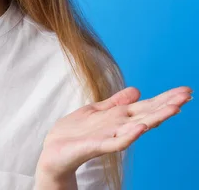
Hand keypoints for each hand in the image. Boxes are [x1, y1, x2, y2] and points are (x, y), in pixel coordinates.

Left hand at [37, 86, 192, 179]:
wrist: (54, 150)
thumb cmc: (75, 132)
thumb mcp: (95, 111)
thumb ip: (116, 102)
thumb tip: (137, 90)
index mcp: (119, 117)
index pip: (146, 106)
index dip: (164, 98)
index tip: (185, 90)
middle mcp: (119, 127)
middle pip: (147, 114)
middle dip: (167, 105)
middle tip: (187, 95)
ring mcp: (111, 137)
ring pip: (137, 127)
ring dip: (155, 118)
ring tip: (173, 109)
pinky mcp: (98, 146)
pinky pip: (117, 142)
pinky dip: (129, 135)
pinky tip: (140, 127)